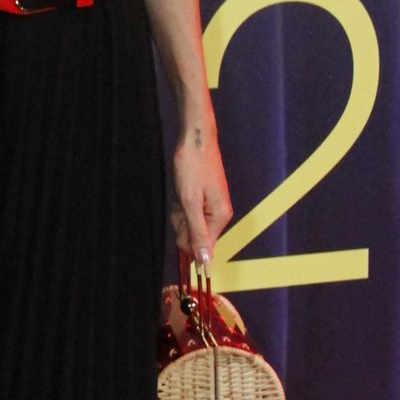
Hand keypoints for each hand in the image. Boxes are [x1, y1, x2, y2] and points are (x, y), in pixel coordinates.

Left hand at [171, 124, 231, 268]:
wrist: (195, 138)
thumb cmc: (193, 167)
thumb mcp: (190, 202)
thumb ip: (197, 232)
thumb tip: (206, 261)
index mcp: (220, 216)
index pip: (204, 246)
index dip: (187, 240)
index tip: (181, 219)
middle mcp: (218, 213)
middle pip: (194, 234)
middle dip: (181, 221)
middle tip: (180, 200)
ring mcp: (210, 204)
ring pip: (188, 221)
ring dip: (178, 210)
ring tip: (181, 191)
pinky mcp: (202, 197)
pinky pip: (187, 209)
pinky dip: (179, 202)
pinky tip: (180, 189)